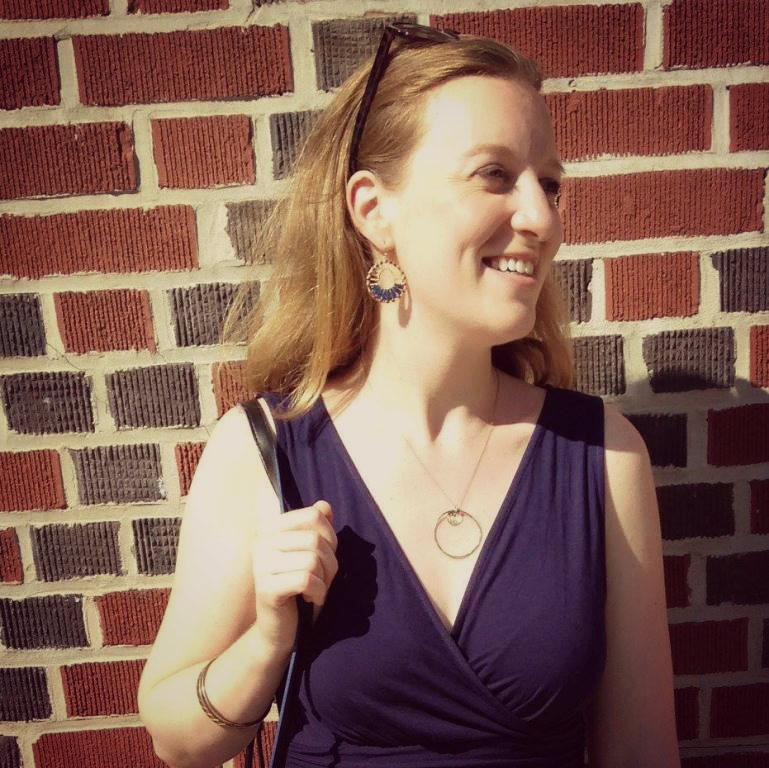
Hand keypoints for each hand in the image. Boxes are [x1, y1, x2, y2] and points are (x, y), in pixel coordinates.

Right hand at [251, 501, 337, 651]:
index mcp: (269, 528)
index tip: (323, 556)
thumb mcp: (311, 554)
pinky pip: (306, 579)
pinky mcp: (266, 588)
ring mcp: (260, 565)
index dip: (330, 536)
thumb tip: (324, 505)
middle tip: (322, 579)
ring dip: (324, 579)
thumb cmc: (297, 587)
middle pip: (315, 539)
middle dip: (329, 562)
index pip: (313, 515)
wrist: (278, 630)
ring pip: (313, 559)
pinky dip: (318, 591)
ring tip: (315, 589)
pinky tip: (309, 598)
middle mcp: (260, 542)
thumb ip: (316, 528)